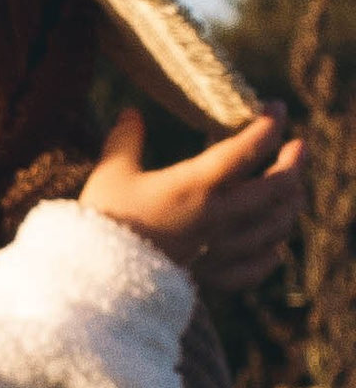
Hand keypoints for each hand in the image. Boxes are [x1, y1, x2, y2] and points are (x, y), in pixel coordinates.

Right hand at [82, 106, 306, 293]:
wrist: (91, 278)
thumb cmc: (102, 222)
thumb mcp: (110, 174)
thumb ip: (126, 139)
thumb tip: (133, 112)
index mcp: (195, 185)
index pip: (248, 148)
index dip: (271, 124)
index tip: (276, 109)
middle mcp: (216, 216)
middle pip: (277, 187)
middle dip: (295, 162)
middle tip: (297, 146)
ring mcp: (217, 250)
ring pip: (275, 227)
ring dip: (289, 206)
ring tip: (291, 192)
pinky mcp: (209, 278)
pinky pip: (255, 270)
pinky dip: (269, 256)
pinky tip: (272, 248)